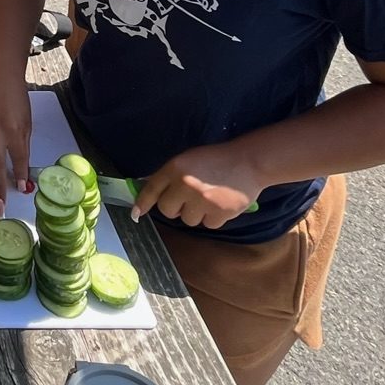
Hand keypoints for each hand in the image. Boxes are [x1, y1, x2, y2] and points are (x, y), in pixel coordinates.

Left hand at [133, 144, 264, 228]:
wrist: (248, 162)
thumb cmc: (215, 159)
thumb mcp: (188, 160)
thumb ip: (170, 175)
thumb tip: (151, 190)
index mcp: (175, 167)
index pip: (152, 188)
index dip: (142, 203)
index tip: (136, 214)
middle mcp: (185, 184)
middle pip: (167, 210)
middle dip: (175, 207)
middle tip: (189, 198)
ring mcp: (202, 201)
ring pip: (187, 220)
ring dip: (195, 213)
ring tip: (208, 198)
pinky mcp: (218, 214)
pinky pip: (207, 225)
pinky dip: (212, 218)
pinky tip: (220, 203)